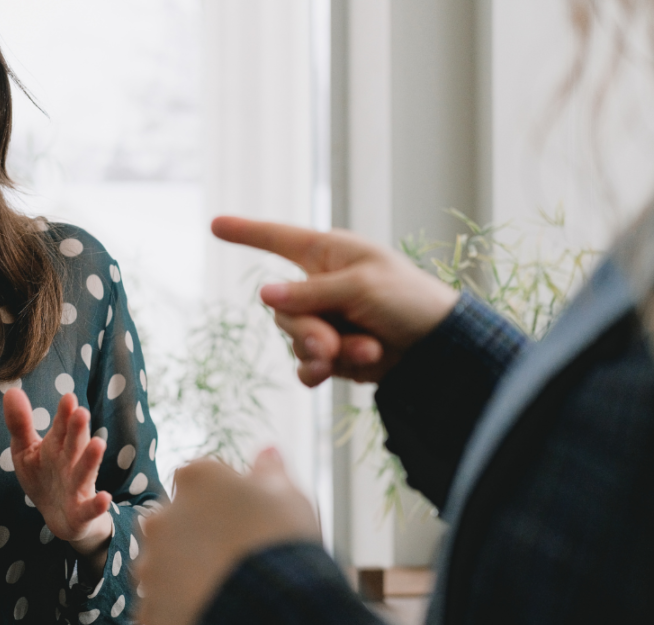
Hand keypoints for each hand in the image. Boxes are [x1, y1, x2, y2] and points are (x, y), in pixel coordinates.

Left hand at [3, 390, 112, 557]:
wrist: (60, 517)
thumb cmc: (44, 476)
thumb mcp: (26, 450)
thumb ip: (20, 423)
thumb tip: (12, 390)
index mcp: (58, 446)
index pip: (61, 427)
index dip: (64, 414)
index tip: (68, 398)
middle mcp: (71, 463)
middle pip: (74, 444)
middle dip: (78, 430)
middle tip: (81, 412)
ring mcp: (78, 487)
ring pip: (85, 472)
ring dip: (91, 459)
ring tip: (98, 443)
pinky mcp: (82, 511)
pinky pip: (90, 508)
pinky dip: (98, 504)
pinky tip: (105, 498)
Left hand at [136, 449, 319, 624]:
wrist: (270, 607)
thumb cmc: (281, 544)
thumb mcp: (287, 495)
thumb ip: (270, 471)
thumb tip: (267, 452)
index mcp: (195, 478)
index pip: (201, 477)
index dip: (224, 496)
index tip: (245, 515)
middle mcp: (162, 515)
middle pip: (176, 518)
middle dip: (198, 532)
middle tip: (233, 552)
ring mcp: (152, 563)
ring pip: (165, 561)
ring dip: (184, 568)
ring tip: (222, 584)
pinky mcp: (149, 606)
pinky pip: (161, 602)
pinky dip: (179, 604)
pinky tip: (208, 605)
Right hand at [211, 216, 458, 385]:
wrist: (438, 348)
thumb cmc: (408, 299)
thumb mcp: (360, 287)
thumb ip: (310, 293)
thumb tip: (264, 295)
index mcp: (327, 254)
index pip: (278, 239)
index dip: (246, 232)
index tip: (215, 223)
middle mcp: (319, 285)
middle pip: (282, 309)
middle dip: (307, 330)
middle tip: (332, 345)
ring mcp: (324, 320)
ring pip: (294, 340)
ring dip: (325, 351)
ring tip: (364, 351)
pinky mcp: (331, 353)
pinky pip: (304, 364)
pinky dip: (320, 371)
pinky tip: (338, 372)